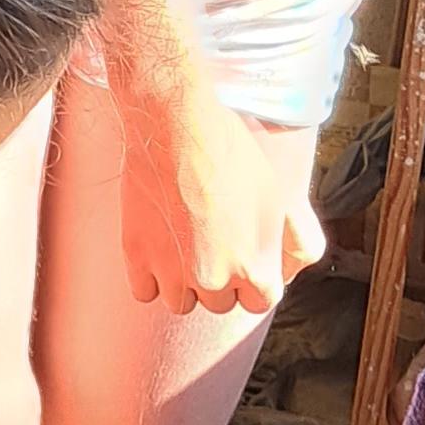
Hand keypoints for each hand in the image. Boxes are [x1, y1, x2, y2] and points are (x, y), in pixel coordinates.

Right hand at [96, 0, 323, 317]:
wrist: (177, 121)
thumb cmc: (233, 151)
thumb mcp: (275, 196)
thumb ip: (283, 242)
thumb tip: (288, 267)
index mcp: (253, 267)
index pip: (259, 301)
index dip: (254, 279)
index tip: (245, 259)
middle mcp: (213, 278)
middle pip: (220, 302)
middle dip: (220, 279)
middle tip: (214, 241)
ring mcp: (170, 269)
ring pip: (181, 302)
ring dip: (184, 282)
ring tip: (185, 245)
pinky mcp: (136, 254)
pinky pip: (145, 291)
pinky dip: (151, 276)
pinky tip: (159, 248)